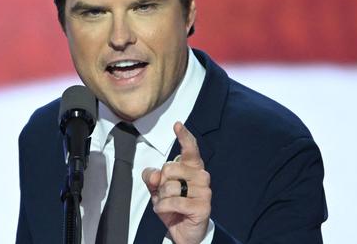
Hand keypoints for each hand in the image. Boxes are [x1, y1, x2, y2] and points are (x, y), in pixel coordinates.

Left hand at [142, 122, 210, 243]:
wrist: (184, 231)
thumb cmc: (173, 205)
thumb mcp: (157, 189)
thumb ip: (152, 177)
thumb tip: (154, 175)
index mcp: (192, 167)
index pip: (189, 148)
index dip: (183, 136)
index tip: (177, 124)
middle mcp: (201, 175)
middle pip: (169, 169)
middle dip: (160, 185)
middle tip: (166, 194)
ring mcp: (204, 190)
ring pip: (170, 187)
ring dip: (161, 199)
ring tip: (168, 205)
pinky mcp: (203, 206)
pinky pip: (173, 202)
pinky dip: (163, 208)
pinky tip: (168, 212)